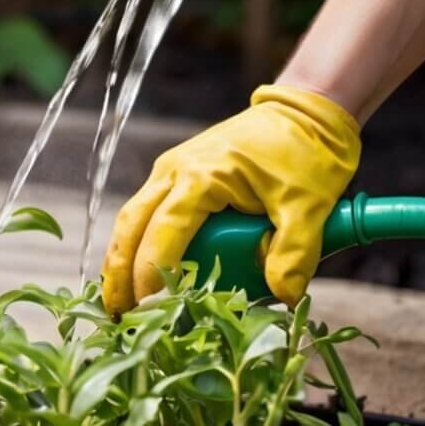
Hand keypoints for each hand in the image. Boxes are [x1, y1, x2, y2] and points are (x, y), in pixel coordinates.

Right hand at [101, 85, 360, 315]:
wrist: (305, 111)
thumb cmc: (306, 152)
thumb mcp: (309, 204)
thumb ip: (295, 252)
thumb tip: (282, 297)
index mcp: (202, 176)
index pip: (164, 231)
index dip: (152, 272)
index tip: (148, 308)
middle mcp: (174, 171)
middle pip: (131, 225)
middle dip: (119, 271)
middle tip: (116, 314)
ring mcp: (172, 171)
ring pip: (132, 218)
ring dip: (121, 259)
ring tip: (118, 301)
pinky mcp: (178, 176)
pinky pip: (147, 213)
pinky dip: (137, 244)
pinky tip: (137, 272)